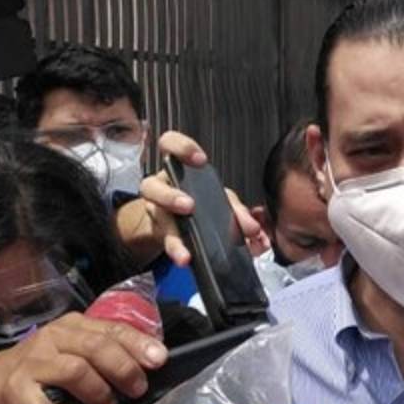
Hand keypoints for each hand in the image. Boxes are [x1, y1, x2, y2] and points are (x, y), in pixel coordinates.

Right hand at [0, 314, 167, 403]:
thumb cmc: (41, 371)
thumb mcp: (73, 354)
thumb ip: (106, 355)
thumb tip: (151, 367)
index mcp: (73, 326)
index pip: (112, 329)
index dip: (139, 344)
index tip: (160, 360)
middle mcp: (53, 338)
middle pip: (98, 348)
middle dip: (124, 369)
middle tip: (137, 390)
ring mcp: (32, 363)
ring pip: (76, 372)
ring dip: (98, 394)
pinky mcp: (14, 391)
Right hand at [130, 131, 262, 265]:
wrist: (180, 224)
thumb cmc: (200, 202)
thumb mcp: (219, 199)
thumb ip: (237, 211)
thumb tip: (253, 230)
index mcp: (177, 169)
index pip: (169, 144)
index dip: (181, 147)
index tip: (200, 159)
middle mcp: (161, 188)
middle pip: (150, 186)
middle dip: (170, 196)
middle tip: (189, 205)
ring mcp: (157, 213)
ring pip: (155, 219)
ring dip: (173, 233)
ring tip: (185, 249)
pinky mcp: (160, 234)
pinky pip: (166, 243)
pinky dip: (178, 252)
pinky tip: (186, 259)